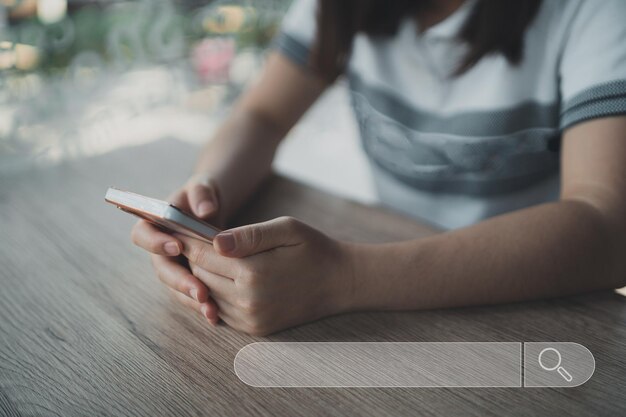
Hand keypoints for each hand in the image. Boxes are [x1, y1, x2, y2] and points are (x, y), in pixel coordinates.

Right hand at [131, 173, 222, 324]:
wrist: (211, 211)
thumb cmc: (203, 195)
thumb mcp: (203, 188)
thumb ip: (202, 193)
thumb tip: (206, 210)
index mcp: (153, 224)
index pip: (143, 234)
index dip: (156, 243)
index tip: (176, 246)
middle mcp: (159, 249)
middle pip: (161, 269)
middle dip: (179, 281)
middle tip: (198, 290)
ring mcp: (173, 267)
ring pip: (175, 288)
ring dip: (190, 299)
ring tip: (209, 309)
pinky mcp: (188, 279)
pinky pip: (191, 295)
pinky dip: (202, 305)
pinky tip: (216, 315)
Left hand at [179, 216, 354, 335]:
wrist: (340, 283)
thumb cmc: (313, 249)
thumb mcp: (286, 229)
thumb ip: (248, 235)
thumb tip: (214, 241)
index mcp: (253, 272)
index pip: (202, 255)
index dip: (189, 239)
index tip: (179, 228)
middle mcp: (247, 301)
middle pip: (200, 275)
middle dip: (194, 257)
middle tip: (188, 240)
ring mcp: (250, 319)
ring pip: (207, 295)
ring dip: (203, 277)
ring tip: (206, 258)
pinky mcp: (255, 329)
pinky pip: (221, 311)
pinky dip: (216, 295)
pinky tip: (223, 278)